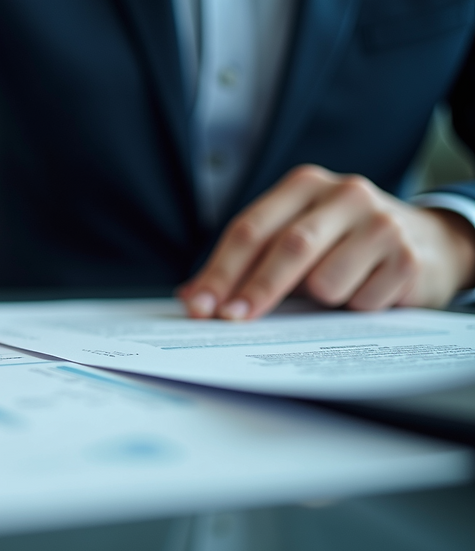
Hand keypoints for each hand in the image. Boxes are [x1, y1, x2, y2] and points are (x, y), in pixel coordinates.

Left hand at [179, 164, 474, 319]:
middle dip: (254, 290)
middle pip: (287, 247)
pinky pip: (361, 302)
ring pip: (325, 281)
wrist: (429, 242)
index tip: (200, 306)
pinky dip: (353, 309)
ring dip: (318, 302)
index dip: (220, 271)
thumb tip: (191, 297)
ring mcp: (380, 222)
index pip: (250, 229)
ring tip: (333, 291)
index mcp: (304, 185)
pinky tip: (367, 292)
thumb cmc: (343, 244)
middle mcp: (344, 193)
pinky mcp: (407, 256)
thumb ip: (245, 264)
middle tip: (229, 322)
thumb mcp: (295, 239)